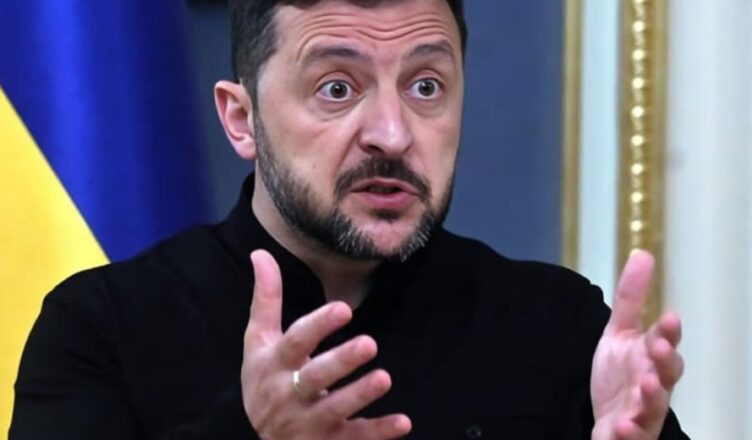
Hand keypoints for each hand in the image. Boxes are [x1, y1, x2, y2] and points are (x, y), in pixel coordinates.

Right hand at [241, 250, 411, 439]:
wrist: (262, 439)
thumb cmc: (265, 380)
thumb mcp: (259, 341)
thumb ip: (266, 300)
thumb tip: (261, 253)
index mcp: (274, 364)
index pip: (295, 341)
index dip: (318, 326)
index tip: (344, 308)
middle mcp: (288, 394)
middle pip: (313, 377)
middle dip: (340, 361)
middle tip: (370, 343)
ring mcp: (308, 422)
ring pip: (335, 409)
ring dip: (359, 395)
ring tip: (384, 377)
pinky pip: (354, 438)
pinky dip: (379, 432)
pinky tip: (404, 422)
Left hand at [591, 251, 683, 439]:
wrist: (608, 420)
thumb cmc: (621, 375)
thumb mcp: (620, 334)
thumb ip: (631, 299)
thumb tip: (643, 254)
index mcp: (651, 360)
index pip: (664, 343)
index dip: (668, 333)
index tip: (670, 317)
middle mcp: (654, 386)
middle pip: (666, 375)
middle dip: (666, 362)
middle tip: (659, 349)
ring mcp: (642, 413)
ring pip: (653, 407)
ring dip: (652, 397)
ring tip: (646, 386)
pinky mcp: (628, 435)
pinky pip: (631, 436)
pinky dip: (628, 433)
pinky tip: (620, 426)